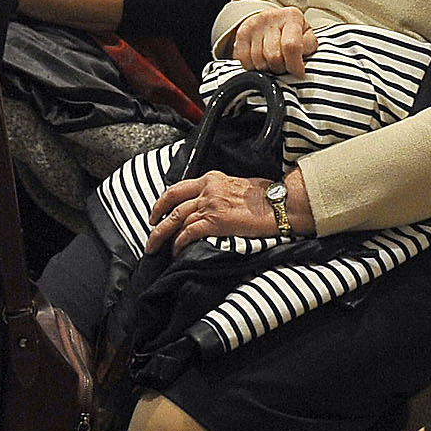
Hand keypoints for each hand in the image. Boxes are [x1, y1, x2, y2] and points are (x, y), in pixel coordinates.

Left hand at [145, 170, 300, 251]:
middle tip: (149, 230)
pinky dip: (179, 243)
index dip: (164, 200)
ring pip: (175, 219)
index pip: (180, 188)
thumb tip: (218, 203)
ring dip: (162, 235)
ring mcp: (210, 205)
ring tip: (155, 247)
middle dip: (156, 217)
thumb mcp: (240, 185)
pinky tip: (176, 251)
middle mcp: (208, 189)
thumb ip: (223, 192)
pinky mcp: (215, 221)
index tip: (158, 211)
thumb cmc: (268, 196)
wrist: (280, 204)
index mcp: (213, 179)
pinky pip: (188, 233)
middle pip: (171, 202)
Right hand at [227, 6, 317, 76]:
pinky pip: (245, 61)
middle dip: (280, 68)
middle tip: (284, 67)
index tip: (298, 73)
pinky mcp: (241, 34)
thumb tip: (301, 66)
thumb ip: (308, 47)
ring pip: (259, 61)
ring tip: (272, 63)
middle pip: (274, 56)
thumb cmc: (292, 33)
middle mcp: (271, 18)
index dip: (294, 65)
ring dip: (267, 69)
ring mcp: (254, 25)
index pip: (291, 46)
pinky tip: (260, 62)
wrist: (271, 21)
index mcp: (292, 17)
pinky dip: (253, 68)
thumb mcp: (306, 35)